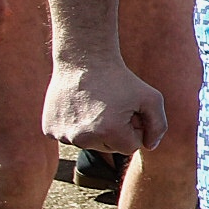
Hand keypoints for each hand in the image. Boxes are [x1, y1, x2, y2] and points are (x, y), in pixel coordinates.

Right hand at [45, 58, 167, 150]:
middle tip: (111, 106)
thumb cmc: (120, 79)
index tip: (129, 110)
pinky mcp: (50, 130)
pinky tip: (77, 107)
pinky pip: (69, 137)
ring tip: (94, 105)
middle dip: (115, 131)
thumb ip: (159, 125)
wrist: (83, 60)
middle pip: (109, 148)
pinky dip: (75, 126)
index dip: (134, 128)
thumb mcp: (151, 98)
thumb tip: (150, 146)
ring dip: (95, 130)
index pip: (130, 147)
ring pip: (89, 144)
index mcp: (110, 132)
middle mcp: (84, 139)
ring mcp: (64, 135)